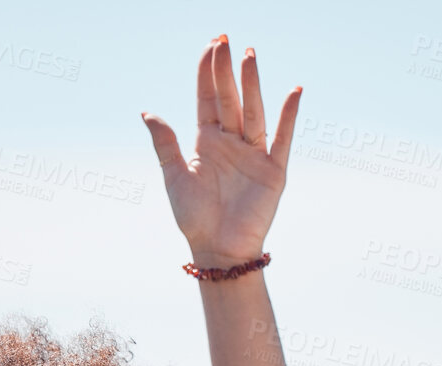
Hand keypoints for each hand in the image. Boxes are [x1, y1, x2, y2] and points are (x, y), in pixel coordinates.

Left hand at [141, 36, 300, 265]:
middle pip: (230, 98)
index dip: (208, 73)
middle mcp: (231, 143)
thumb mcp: (174, 177)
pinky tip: (293, 92)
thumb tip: (147, 113)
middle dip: (227, 70)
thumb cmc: (194, 218)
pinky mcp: (273, 171)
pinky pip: (282, 138)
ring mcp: (254, 154)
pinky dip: (289, 116)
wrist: (218, 250)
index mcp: (206, 142)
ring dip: (252, 84)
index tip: (210, 46)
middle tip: (226, 40)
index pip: (208, 98)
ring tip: (249, 55)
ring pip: (253, 111)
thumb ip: (165, 144)